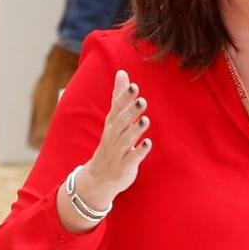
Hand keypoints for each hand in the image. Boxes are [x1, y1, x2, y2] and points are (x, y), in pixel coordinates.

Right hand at [79, 70, 153, 206]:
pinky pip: (131, 158)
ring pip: (125, 140)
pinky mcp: (124, 166)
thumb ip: (119, 96)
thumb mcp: (114, 119)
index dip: (124, 98)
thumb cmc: (111, 142)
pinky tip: (148, 143)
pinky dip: (139, 151)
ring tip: (145, 120)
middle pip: (120, 123)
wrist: (99, 177)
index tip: (133, 86)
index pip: (116, 108)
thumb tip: (122, 72)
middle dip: (130, 112)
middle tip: (141, 100)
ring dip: (135, 130)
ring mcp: (117, 152)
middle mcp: (113, 136)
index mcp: (112, 124)